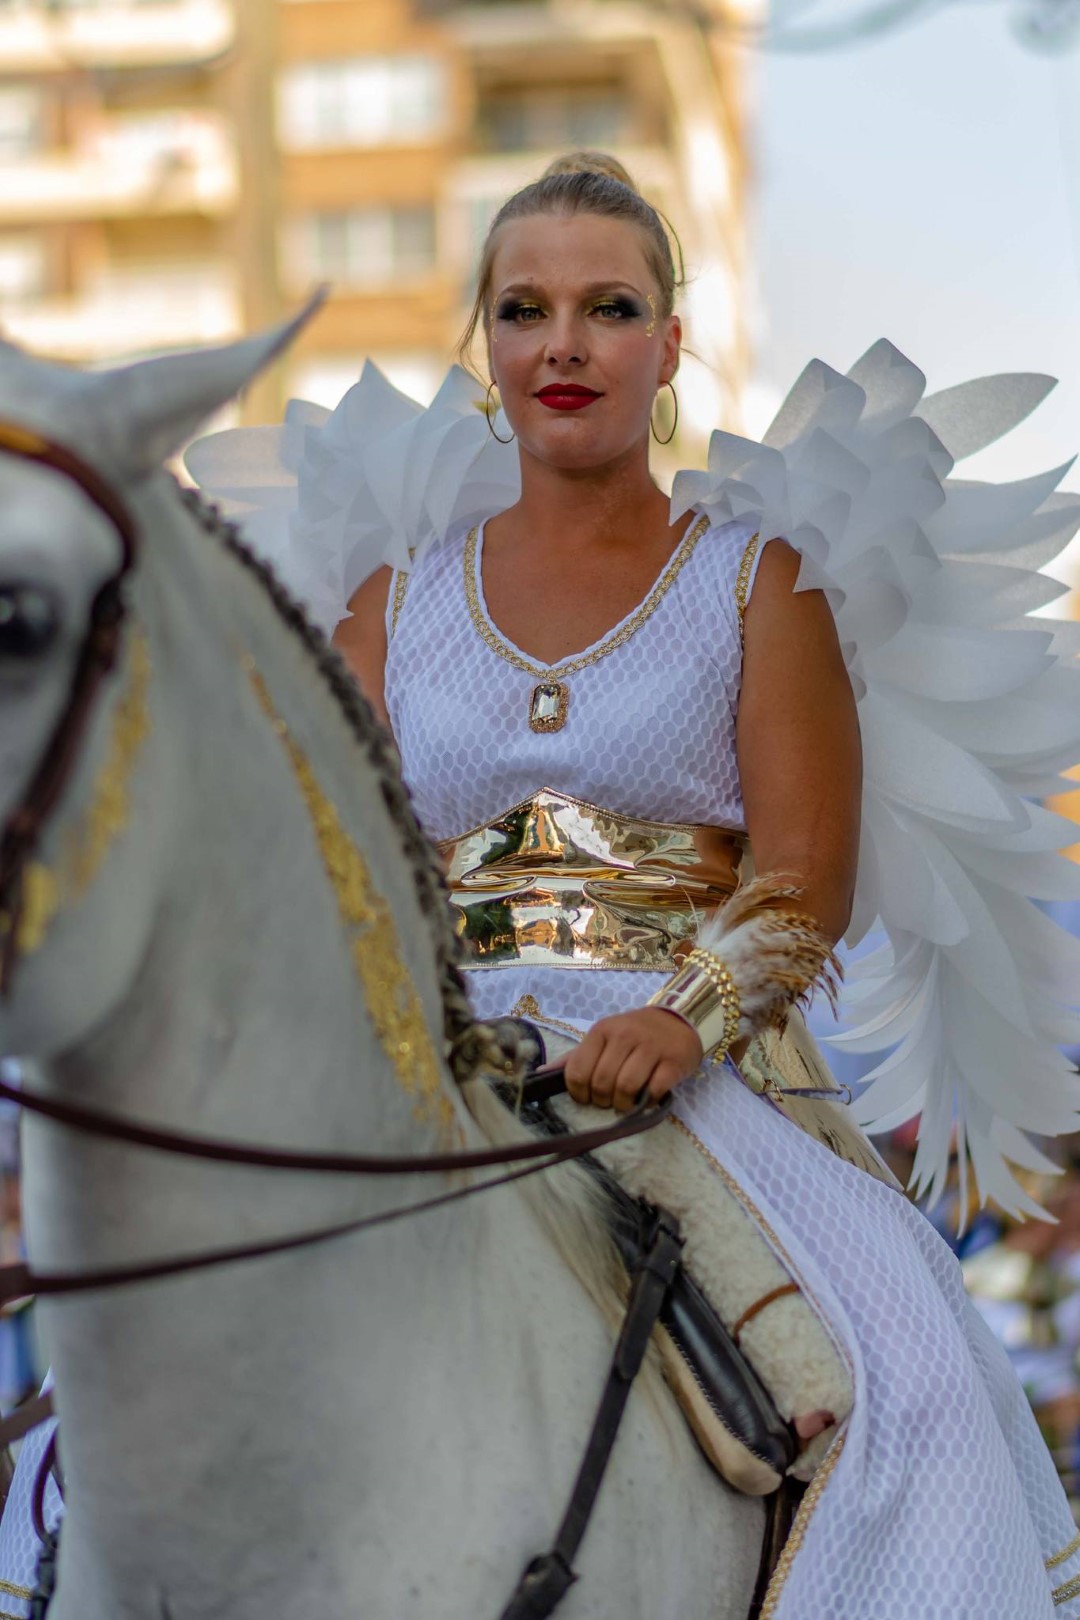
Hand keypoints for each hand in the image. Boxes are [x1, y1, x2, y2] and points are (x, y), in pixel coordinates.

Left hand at [563, 1009, 703, 1112]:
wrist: (678, 1020)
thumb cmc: (634, 1033)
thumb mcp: (603, 1038)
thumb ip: (575, 1057)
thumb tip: (541, 1073)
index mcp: (602, 1031)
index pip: (578, 1070)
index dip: (579, 1093)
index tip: (588, 1097)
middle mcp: (625, 1035)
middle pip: (602, 1082)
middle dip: (603, 1100)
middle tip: (610, 1101)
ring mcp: (651, 1047)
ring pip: (626, 1087)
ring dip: (624, 1104)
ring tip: (627, 1102)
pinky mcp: (674, 1060)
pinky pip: (654, 1090)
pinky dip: (648, 1101)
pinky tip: (648, 1097)